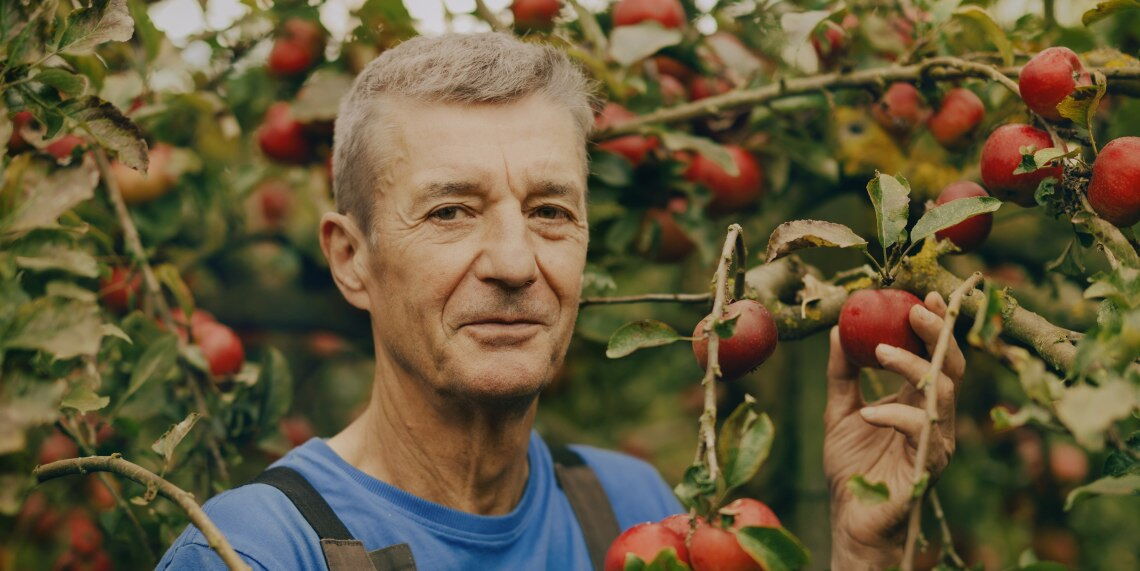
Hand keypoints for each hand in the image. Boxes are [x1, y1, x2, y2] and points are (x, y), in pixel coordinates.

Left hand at [822, 292, 964, 568]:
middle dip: (937, 334)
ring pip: (941, 393)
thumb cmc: (852, 469)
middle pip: (950, 366)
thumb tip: (840, 328)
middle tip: (914, 310)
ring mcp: (934, 441)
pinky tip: (868, 413)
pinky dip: (895, 416)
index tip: (921, 294)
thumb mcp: (839, 411)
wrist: (851, 520)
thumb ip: (842, 373)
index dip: (933, 325)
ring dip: (912, 367)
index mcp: (915, 400)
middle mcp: (932, 416)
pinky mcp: (928, 466)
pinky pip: (921, 432)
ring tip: (878, 353)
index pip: (934, 355)